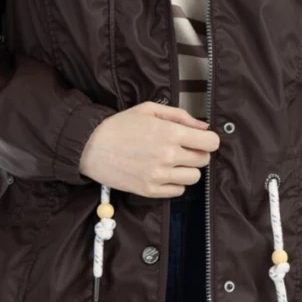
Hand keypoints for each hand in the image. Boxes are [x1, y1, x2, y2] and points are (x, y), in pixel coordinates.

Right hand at [79, 103, 219, 194]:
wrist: (91, 147)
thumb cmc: (120, 125)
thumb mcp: (149, 110)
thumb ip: (180, 116)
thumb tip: (203, 126)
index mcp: (171, 133)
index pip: (210, 143)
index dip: (208, 140)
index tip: (201, 140)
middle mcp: (168, 156)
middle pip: (203, 160)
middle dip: (197, 153)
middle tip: (182, 149)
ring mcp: (159, 175)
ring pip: (194, 178)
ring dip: (187, 170)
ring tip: (171, 162)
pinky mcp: (150, 190)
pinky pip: (178, 191)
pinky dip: (174, 183)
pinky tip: (162, 173)